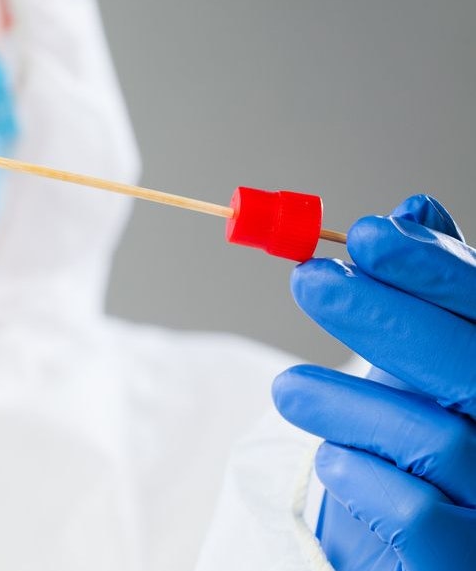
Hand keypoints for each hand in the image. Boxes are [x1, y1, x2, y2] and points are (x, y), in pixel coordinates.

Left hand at [272, 195, 475, 570]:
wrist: (426, 551)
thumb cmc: (425, 449)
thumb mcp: (426, 368)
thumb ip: (427, 299)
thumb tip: (413, 209)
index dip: (438, 268)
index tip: (366, 234)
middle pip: (473, 366)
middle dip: (385, 317)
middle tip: (309, 281)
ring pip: (438, 439)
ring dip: (347, 405)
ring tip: (288, 390)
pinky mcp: (472, 564)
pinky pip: (420, 515)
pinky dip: (363, 480)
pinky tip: (332, 463)